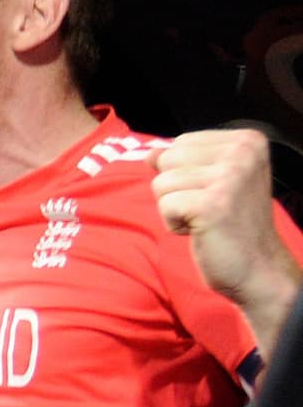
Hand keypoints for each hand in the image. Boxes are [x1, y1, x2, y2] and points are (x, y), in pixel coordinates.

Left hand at [152, 129, 297, 301]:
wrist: (257, 267)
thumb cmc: (231, 224)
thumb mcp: (212, 182)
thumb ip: (182, 162)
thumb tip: (150, 153)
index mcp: (247, 140)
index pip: (181, 142)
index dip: (186, 174)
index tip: (215, 194)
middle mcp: (243, 152)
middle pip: (168, 158)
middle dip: (176, 189)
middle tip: (207, 209)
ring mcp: (230, 176)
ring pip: (161, 182)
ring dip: (174, 208)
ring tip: (205, 220)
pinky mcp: (212, 204)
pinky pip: (164, 205)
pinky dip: (174, 224)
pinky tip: (201, 231)